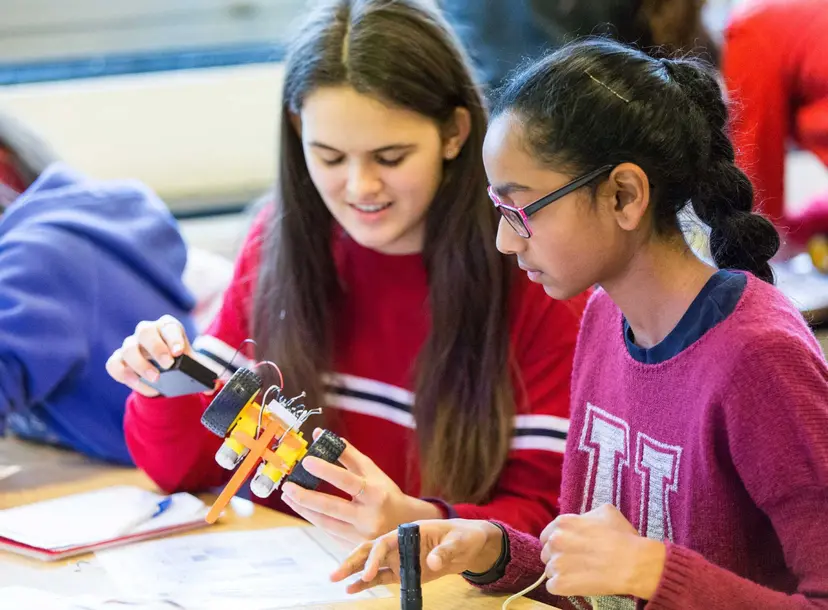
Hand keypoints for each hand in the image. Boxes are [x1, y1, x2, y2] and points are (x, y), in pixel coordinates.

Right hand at [105, 315, 195, 396]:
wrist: (164, 371)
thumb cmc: (181, 362)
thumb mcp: (193, 364)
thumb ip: (204, 374)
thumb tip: (214, 387)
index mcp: (168, 327)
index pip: (169, 326)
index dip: (173, 338)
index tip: (179, 353)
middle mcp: (147, 332)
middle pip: (145, 331)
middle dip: (156, 347)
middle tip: (168, 365)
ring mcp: (131, 345)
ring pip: (128, 348)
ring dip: (141, 365)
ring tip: (156, 380)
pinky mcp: (118, 360)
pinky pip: (114, 364)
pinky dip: (125, 375)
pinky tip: (140, 385)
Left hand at [280, 429, 441, 543]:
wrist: (404, 525)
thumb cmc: (385, 493)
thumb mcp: (372, 472)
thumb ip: (346, 454)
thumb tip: (319, 435)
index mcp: (376, 494)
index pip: (348, 481)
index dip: (326, 471)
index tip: (306, 461)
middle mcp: (370, 517)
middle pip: (332, 508)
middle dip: (305, 497)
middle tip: (287, 486)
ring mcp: (361, 537)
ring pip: (326, 524)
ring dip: (304, 510)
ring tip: (288, 496)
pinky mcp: (354, 549)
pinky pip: (329, 533)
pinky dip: (314, 519)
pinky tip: (303, 508)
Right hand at [330, 519, 503, 593]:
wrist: (468, 545)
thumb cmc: (463, 536)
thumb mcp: (458, 542)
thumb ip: (444, 551)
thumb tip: (431, 563)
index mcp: (409, 531)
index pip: (385, 542)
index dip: (375, 557)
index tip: (369, 574)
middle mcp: (399, 543)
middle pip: (370, 550)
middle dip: (352, 561)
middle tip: (335, 574)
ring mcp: (399, 557)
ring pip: (371, 564)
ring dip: (354, 572)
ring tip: (335, 580)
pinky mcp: (403, 571)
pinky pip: (381, 578)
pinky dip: (366, 583)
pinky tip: (352, 589)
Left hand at [540, 504, 665, 599]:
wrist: (633, 563)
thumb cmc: (622, 537)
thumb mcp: (605, 512)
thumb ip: (586, 515)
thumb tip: (581, 521)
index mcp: (563, 523)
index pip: (547, 535)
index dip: (558, 543)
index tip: (568, 549)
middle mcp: (555, 541)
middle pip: (547, 553)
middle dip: (558, 557)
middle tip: (576, 562)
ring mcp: (556, 563)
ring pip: (549, 570)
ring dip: (561, 573)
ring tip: (580, 574)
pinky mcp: (560, 583)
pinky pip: (552, 586)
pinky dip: (562, 587)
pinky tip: (577, 584)